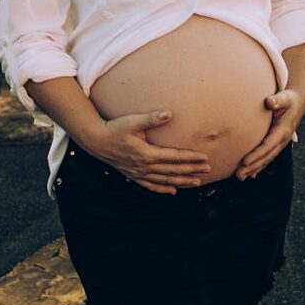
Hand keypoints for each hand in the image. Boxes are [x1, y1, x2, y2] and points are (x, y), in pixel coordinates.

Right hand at [84, 109, 211, 194]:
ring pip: (165, 181)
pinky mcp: (133, 175)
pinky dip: (163, 189)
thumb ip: (151, 119)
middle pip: (173, 170)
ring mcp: (139, 173)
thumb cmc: (114, 129)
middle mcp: (144, 167)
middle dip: (192, 170)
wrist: (95, 141)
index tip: (205, 157)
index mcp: (147, 154)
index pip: (174, 157)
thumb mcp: (132, 121)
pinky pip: (151, 186)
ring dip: (182, 181)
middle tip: (208, 169)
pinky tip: (173, 191)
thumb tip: (169, 113)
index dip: (191, 158)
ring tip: (197, 182)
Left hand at [236, 88, 304, 179]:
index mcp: (282, 131)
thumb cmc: (289, 99)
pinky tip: (251, 174)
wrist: (299, 103)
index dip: (256, 155)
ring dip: (254, 169)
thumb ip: (277, 100)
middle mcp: (282, 141)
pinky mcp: (277, 144)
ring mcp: (280, 144)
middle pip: (266, 157)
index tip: (244, 161)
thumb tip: (270, 101)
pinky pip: (268, 157)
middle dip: (252, 167)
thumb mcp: (284, 98)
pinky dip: (259, 166)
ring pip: (266, 160)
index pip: (267, 146)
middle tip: (238, 175)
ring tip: (240, 177)